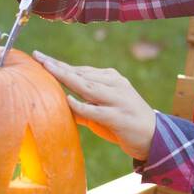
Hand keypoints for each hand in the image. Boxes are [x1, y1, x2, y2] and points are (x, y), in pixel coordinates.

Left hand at [32, 50, 156, 160]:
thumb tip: (63, 106)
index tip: (40, 57)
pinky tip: (68, 100)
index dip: (59, 64)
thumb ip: (84, 108)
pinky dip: (82, 105)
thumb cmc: (125, 124)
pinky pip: (96, 110)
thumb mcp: (103, 112)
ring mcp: (118, 99)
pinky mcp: (119, 117)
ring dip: (66, 77)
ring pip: (87, 86)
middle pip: (80, 74)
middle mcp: (114, 84)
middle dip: (58, 66)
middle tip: (38, 57)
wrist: (155, 137)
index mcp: (111, 79)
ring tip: (48, 70)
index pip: (80, 69)